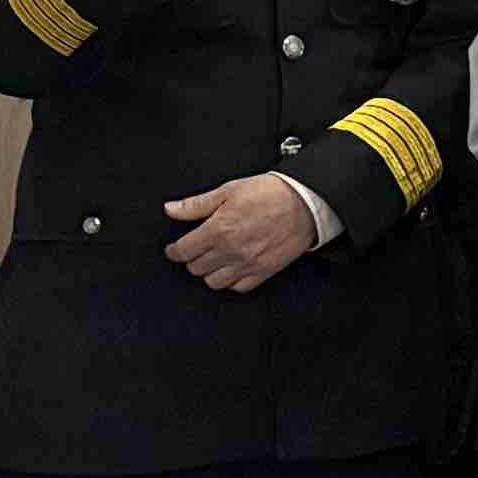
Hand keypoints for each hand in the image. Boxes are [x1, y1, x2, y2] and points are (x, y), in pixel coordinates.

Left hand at [160, 174, 316, 291]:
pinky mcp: (264, 271)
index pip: (182, 251)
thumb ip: (196, 204)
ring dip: (210, 272)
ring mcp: (247, 263)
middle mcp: (230, 251)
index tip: (175, 248)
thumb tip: (171, 209)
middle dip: (192, 259)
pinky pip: (239, 287)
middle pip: (195, 268)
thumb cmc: (270, 193)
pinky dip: (232, 281)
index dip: (174, 251)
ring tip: (214, 260)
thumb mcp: (229, 190)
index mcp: (218, 230)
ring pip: (213, 282)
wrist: (306, 201)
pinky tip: (233, 269)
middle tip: (197, 250)